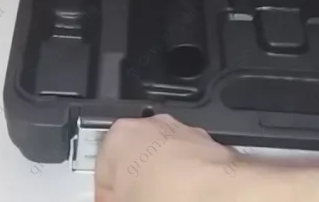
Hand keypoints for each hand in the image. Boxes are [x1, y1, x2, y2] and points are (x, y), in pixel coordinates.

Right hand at [94, 114, 233, 201]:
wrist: (217, 196)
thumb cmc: (167, 196)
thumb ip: (112, 198)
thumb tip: (113, 198)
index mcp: (118, 136)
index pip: (101, 172)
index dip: (107, 196)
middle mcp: (150, 125)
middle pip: (133, 161)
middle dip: (136, 185)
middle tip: (138, 201)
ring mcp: (181, 132)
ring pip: (163, 160)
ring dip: (163, 182)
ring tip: (168, 199)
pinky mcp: (208, 144)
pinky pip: (189, 164)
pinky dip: (188, 180)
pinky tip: (189, 197)